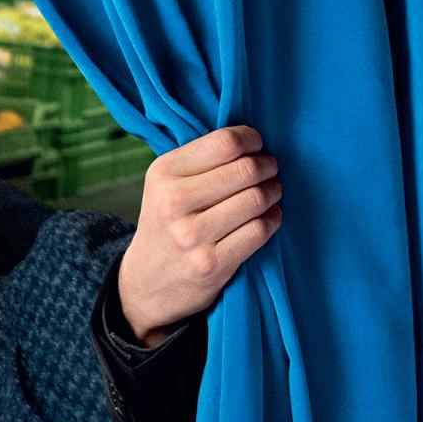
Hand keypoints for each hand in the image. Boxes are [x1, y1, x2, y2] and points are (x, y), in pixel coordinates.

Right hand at [117, 126, 281, 345]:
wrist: (148, 282)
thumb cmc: (168, 222)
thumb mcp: (166, 184)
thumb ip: (201, 161)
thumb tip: (254, 140)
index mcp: (163, 173)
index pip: (224, 143)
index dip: (252, 140)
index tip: (257, 146)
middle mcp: (173, 202)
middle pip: (245, 170)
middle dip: (268, 166)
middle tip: (270, 170)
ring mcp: (192, 235)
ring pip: (256, 200)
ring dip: (273, 193)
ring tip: (272, 192)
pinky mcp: (212, 264)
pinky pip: (260, 230)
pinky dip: (273, 220)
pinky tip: (269, 217)